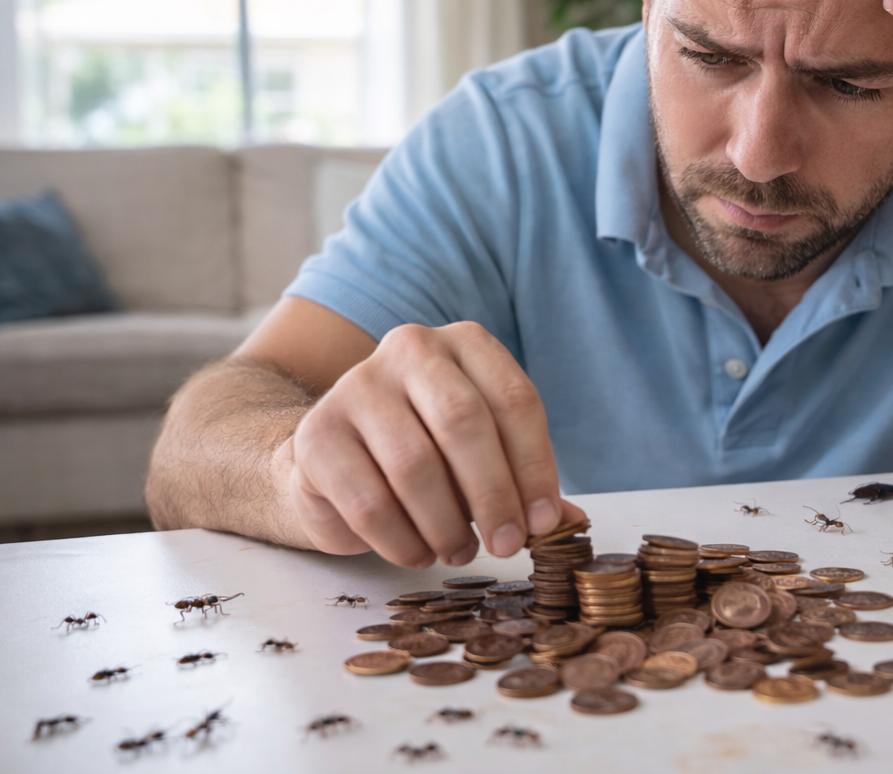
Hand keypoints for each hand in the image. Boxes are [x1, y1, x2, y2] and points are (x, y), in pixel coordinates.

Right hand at [286, 321, 583, 567]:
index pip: (515, 400)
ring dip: (447, 525)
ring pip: (415, 466)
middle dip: (494, 495)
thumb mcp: (483, 454)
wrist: (333, 458)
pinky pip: (369, 501)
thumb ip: (523, 480)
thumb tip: (569, 522)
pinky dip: (402, 541)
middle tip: (508, 545)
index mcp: (466, 343)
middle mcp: (411, 349)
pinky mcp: (318, 434)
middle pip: (464, 423)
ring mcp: (357, 386)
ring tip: (460, 551)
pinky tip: (419, 553)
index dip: (536, 467)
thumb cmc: (428, 454)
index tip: (545, 522)